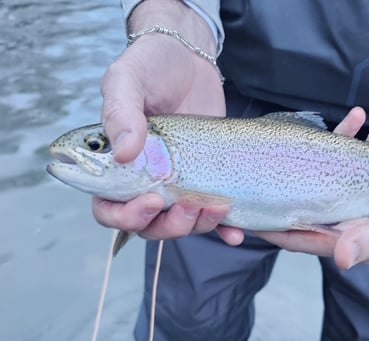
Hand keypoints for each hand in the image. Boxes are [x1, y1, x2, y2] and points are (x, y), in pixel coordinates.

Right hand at [92, 0, 237, 242]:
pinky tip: (234, 231)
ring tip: (216, 208)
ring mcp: (178, 180)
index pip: (108, 207)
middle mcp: (145, 179)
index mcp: (115, 164)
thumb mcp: (127, 80)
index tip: (150, 200)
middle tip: (188, 207)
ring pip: (180, 222)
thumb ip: (120, 113)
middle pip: (148, 224)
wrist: (189, 57)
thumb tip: (123, 154)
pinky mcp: (206, 176)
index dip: (125, 216)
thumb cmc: (150, 65)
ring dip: (196, 226)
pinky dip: (223, 228)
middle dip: (168, 226)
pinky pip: (211, 212)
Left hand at [256, 111, 368, 270]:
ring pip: (338, 172)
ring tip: (358, 117)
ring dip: (344, 143)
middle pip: (310, 196)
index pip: (296, 231)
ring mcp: (365, 202)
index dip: (268, 220)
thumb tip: (339, 256)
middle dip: (297, 167)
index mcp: (348, 238)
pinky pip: (368, 162)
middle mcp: (350, 220)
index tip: (243, 202)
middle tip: (286, 139)